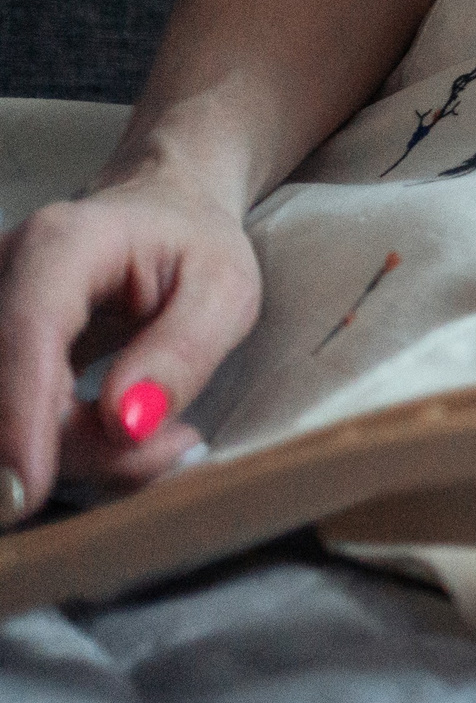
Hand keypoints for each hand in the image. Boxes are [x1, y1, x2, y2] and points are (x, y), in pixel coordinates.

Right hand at [0, 173, 261, 522]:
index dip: (20, 418)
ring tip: (161, 435)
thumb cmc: (196, 246)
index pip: (25, 333)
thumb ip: (182, 353)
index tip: (26, 491)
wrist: (159, 211)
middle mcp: (2, 271)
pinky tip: (121, 431)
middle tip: (173, 448)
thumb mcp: (225, 290)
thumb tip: (124, 423)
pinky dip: (57, 445)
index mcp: (62, 244)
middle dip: (76, 447)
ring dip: (71, 451)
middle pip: (5, 389)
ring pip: (1, 413)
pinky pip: (7, 415)